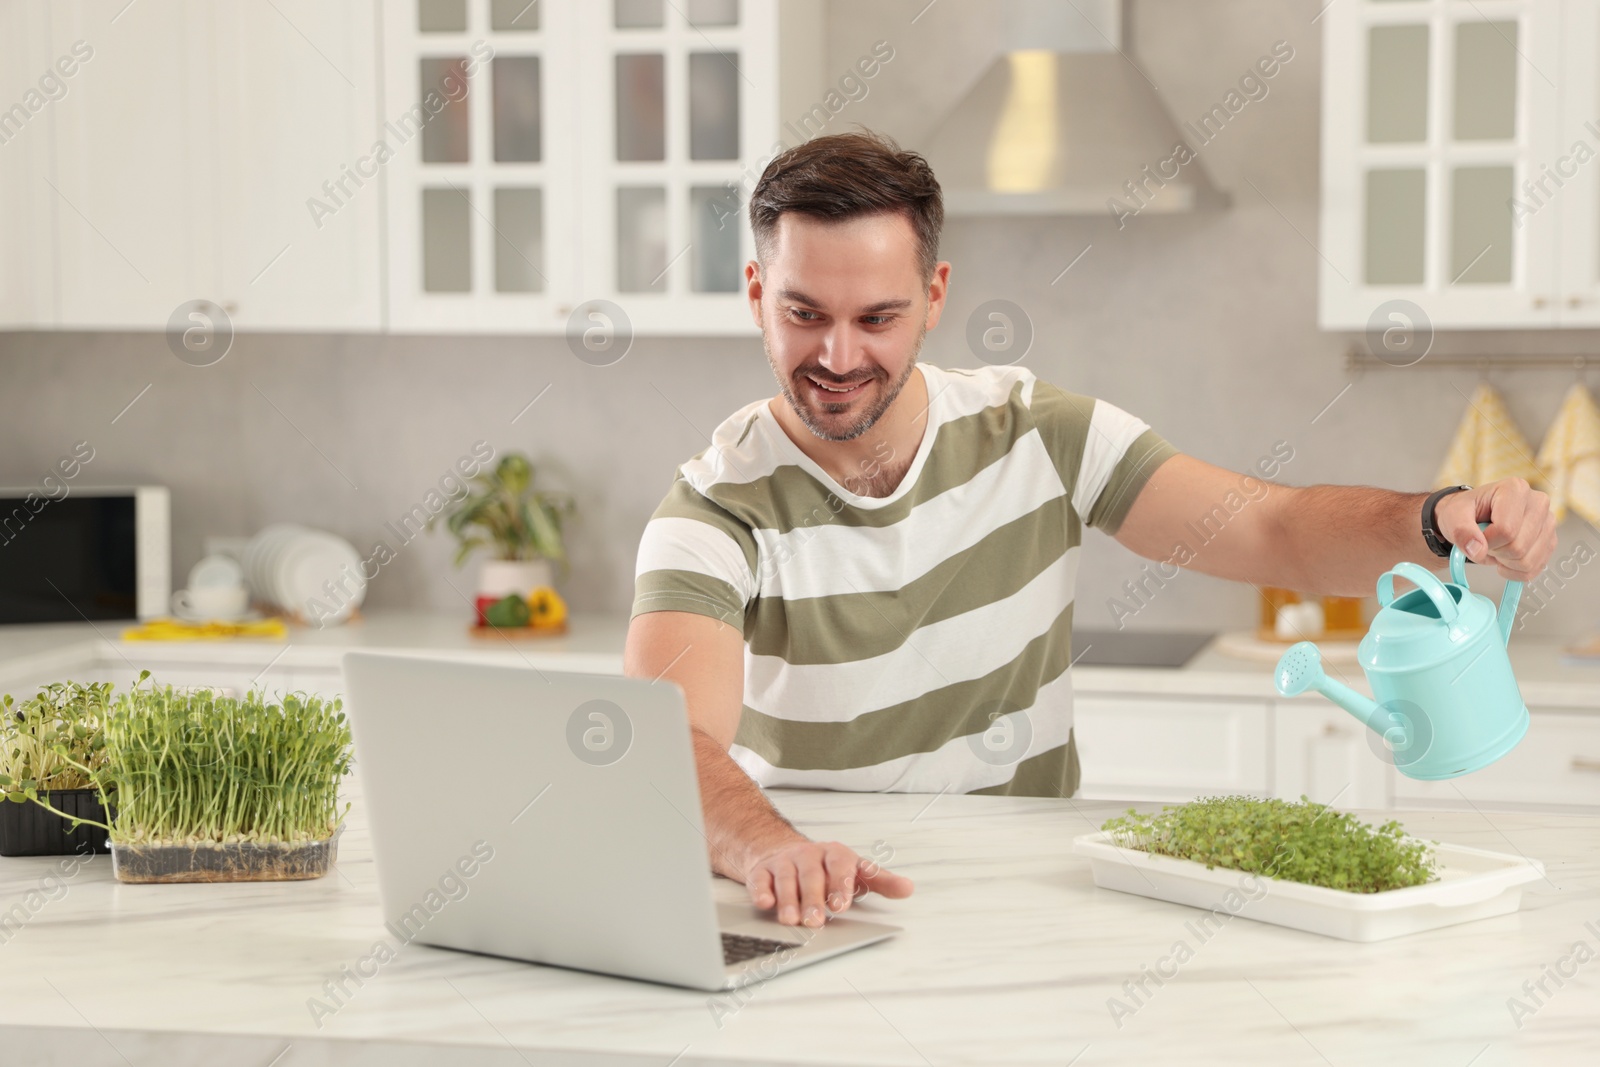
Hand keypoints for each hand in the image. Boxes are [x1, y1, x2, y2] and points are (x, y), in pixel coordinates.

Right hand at [743, 839, 913, 926]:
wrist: (784, 851)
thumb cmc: (826, 868)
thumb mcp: (855, 872)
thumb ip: (881, 881)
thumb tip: (908, 888)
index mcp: (835, 854)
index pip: (840, 866)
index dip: (840, 884)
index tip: (841, 905)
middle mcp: (809, 855)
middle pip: (811, 875)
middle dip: (813, 898)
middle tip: (816, 921)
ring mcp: (784, 862)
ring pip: (786, 879)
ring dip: (788, 900)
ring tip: (791, 920)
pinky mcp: (762, 871)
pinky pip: (760, 880)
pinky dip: (761, 891)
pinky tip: (764, 903)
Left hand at [1434, 477, 1557, 580]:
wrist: (1474, 517)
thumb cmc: (1467, 512)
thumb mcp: (1453, 516)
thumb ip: (1461, 531)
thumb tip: (1477, 550)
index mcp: (1515, 489)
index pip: (1506, 530)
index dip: (1486, 541)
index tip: (1477, 535)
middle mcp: (1538, 503)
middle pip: (1518, 547)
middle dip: (1495, 551)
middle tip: (1485, 541)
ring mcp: (1548, 523)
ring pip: (1527, 561)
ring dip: (1504, 562)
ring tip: (1496, 546)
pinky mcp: (1550, 542)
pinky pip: (1533, 570)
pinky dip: (1513, 571)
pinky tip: (1505, 558)